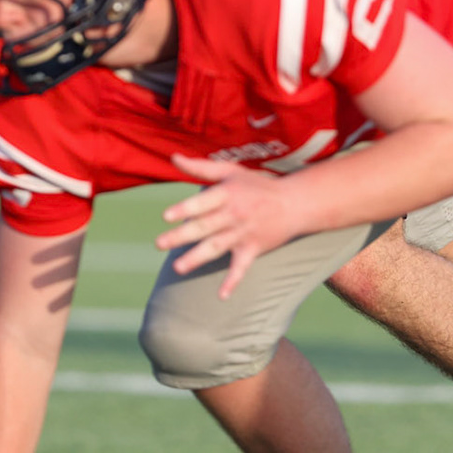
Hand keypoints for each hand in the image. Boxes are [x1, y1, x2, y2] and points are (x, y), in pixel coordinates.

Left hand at [156, 155, 304, 298]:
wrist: (293, 203)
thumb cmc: (255, 185)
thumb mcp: (230, 172)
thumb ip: (200, 167)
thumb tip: (173, 157)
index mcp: (227, 194)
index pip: (203, 202)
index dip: (185, 208)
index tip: (167, 216)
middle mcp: (234, 214)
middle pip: (205, 226)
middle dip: (182, 236)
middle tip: (159, 244)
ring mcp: (243, 234)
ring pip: (217, 247)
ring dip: (197, 258)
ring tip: (177, 268)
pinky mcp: (253, 249)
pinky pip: (242, 267)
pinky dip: (233, 281)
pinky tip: (222, 296)